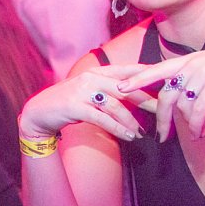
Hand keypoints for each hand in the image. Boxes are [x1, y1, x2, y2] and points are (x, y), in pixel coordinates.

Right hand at [20, 64, 152, 142]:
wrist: (38, 112)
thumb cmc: (69, 102)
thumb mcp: (89, 90)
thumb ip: (109, 89)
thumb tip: (135, 93)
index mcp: (97, 72)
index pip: (127, 70)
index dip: (147, 73)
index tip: (166, 77)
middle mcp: (91, 78)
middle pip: (126, 88)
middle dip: (146, 99)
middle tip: (163, 110)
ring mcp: (82, 91)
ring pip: (115, 105)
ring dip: (131, 121)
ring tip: (142, 132)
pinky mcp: (75, 107)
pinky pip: (102, 119)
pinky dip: (118, 128)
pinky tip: (128, 136)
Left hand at [117, 38, 204, 141]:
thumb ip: (199, 78)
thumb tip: (190, 96)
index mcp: (190, 59)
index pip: (156, 69)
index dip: (137, 78)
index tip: (120, 87)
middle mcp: (192, 64)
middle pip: (165, 94)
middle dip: (160, 118)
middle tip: (161, 137)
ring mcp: (202, 72)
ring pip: (182, 105)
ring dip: (187, 125)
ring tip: (195, 137)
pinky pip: (198, 110)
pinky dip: (198, 124)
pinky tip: (203, 132)